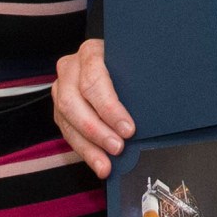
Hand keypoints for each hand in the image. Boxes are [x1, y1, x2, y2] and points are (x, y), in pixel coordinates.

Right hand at [53, 37, 132, 178]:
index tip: (128, 128)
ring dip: (89, 146)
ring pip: (67, 121)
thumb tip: (156, 108)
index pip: (94, 81)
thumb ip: (136, 80)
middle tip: (118, 147)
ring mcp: (61, 88)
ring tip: (106, 164)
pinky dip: (85, 150)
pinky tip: (99, 162)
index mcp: (90, 52)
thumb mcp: (132, 62)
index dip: (110, 108)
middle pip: (74, 103)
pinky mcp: (60, 108)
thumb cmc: (126, 61)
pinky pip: (68, 132)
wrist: (111, 58)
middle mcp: (70, 68)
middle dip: (97, 130)